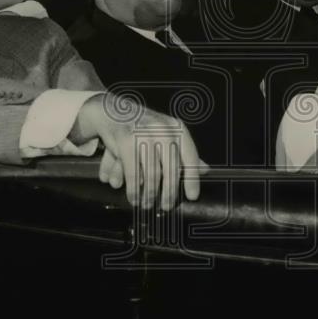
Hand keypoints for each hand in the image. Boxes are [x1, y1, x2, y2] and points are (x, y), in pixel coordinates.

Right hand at [74, 95, 205, 209]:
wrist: (112, 112)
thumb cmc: (142, 127)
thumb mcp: (166, 135)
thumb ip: (184, 153)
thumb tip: (205, 170)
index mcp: (176, 127)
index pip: (190, 155)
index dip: (192, 178)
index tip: (192, 196)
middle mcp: (162, 128)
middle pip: (171, 168)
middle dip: (169, 192)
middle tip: (166, 206)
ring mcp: (144, 134)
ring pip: (152, 174)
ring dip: (149, 194)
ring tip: (147, 204)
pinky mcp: (126, 141)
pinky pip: (133, 173)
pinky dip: (134, 190)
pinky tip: (134, 197)